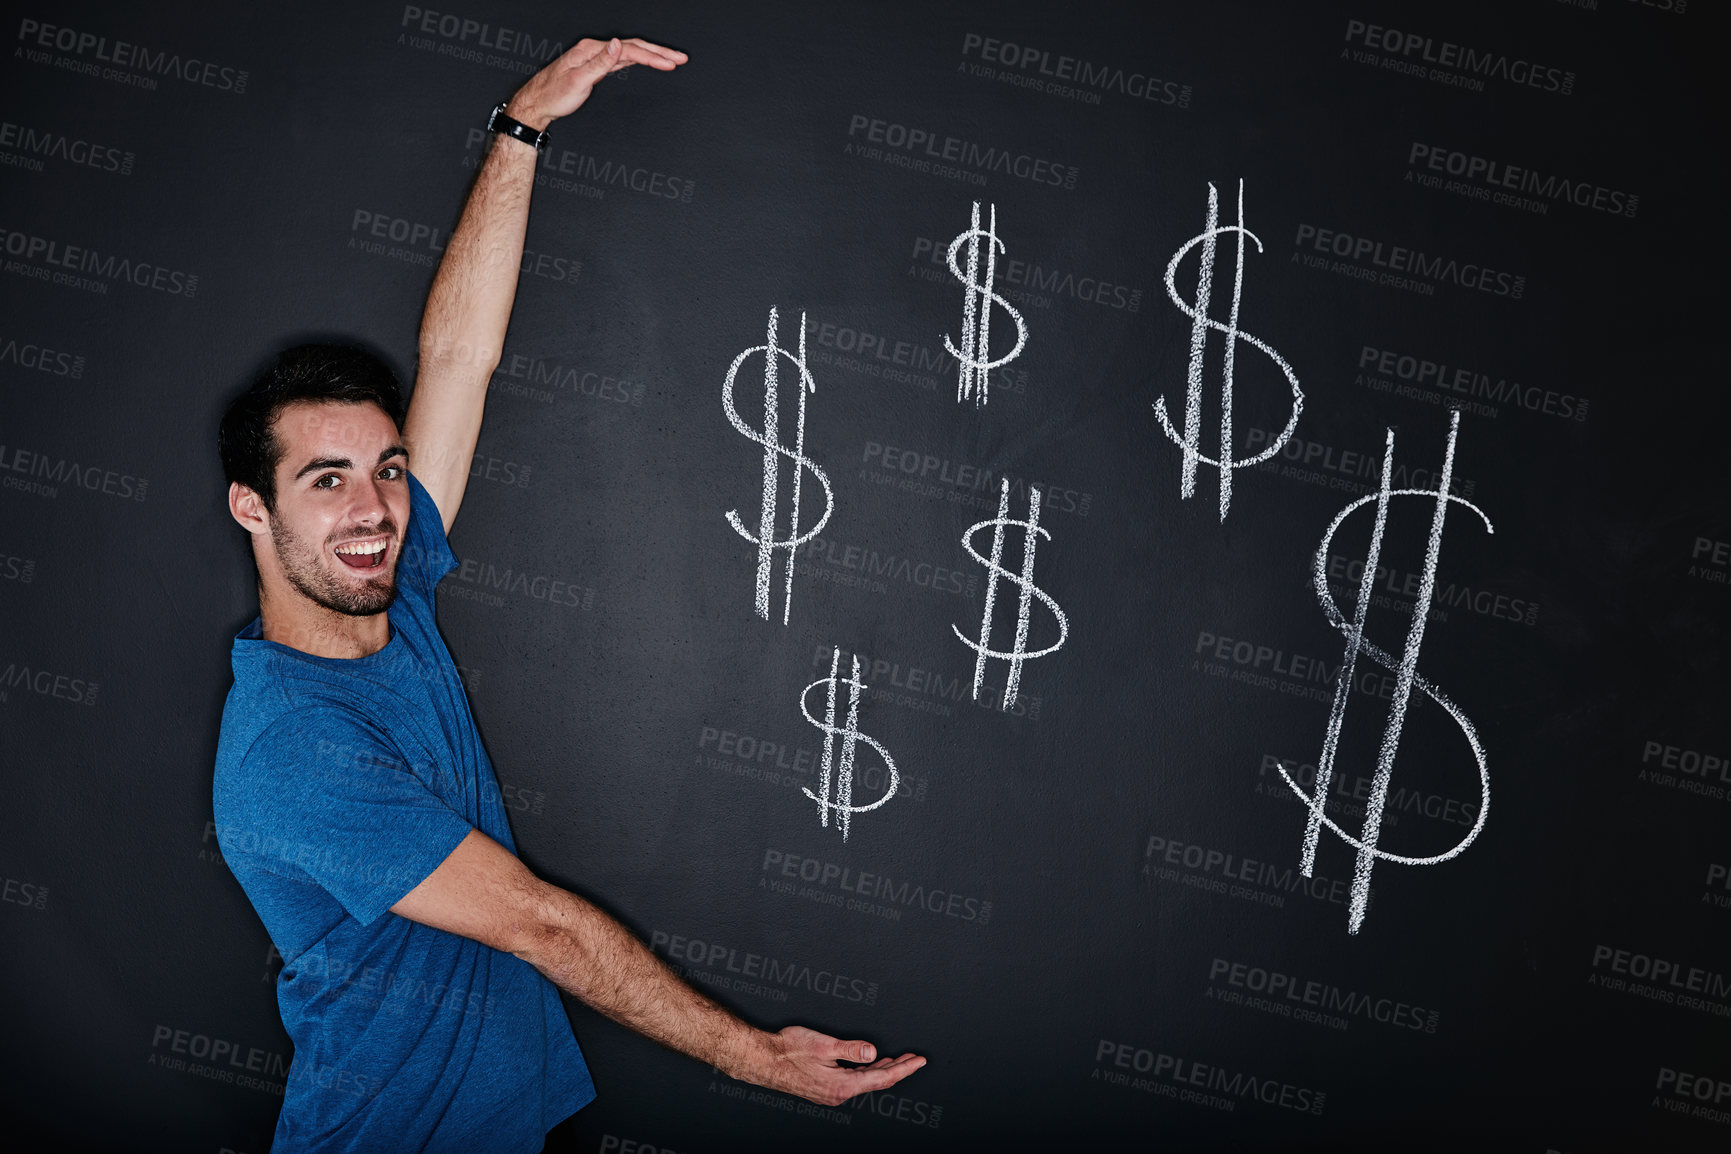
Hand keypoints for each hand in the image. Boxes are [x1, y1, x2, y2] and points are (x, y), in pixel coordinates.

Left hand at [507, 37, 686, 128]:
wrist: (538, 103)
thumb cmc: (554, 95)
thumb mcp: (578, 80)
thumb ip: (600, 62)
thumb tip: (618, 44)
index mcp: (591, 49)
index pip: (629, 50)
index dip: (652, 56)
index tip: (671, 63)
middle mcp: (594, 49)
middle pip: (633, 47)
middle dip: (659, 52)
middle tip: (680, 58)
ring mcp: (596, 57)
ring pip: (630, 53)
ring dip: (652, 56)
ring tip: (671, 60)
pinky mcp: (596, 66)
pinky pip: (623, 60)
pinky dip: (639, 61)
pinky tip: (647, 62)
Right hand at [753, 1025, 926, 1106]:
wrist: (763, 1059)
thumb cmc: (788, 1050)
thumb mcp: (823, 1044)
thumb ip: (851, 1049)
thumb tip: (873, 1052)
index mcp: (841, 1086)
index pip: (882, 1078)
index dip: (904, 1068)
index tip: (920, 1061)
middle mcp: (839, 1094)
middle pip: (878, 1083)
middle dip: (899, 1070)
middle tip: (917, 1059)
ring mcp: (832, 1093)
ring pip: (866, 1083)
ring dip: (884, 1071)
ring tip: (901, 1061)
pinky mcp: (825, 1089)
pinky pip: (855, 1082)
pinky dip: (868, 1072)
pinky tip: (873, 1064)